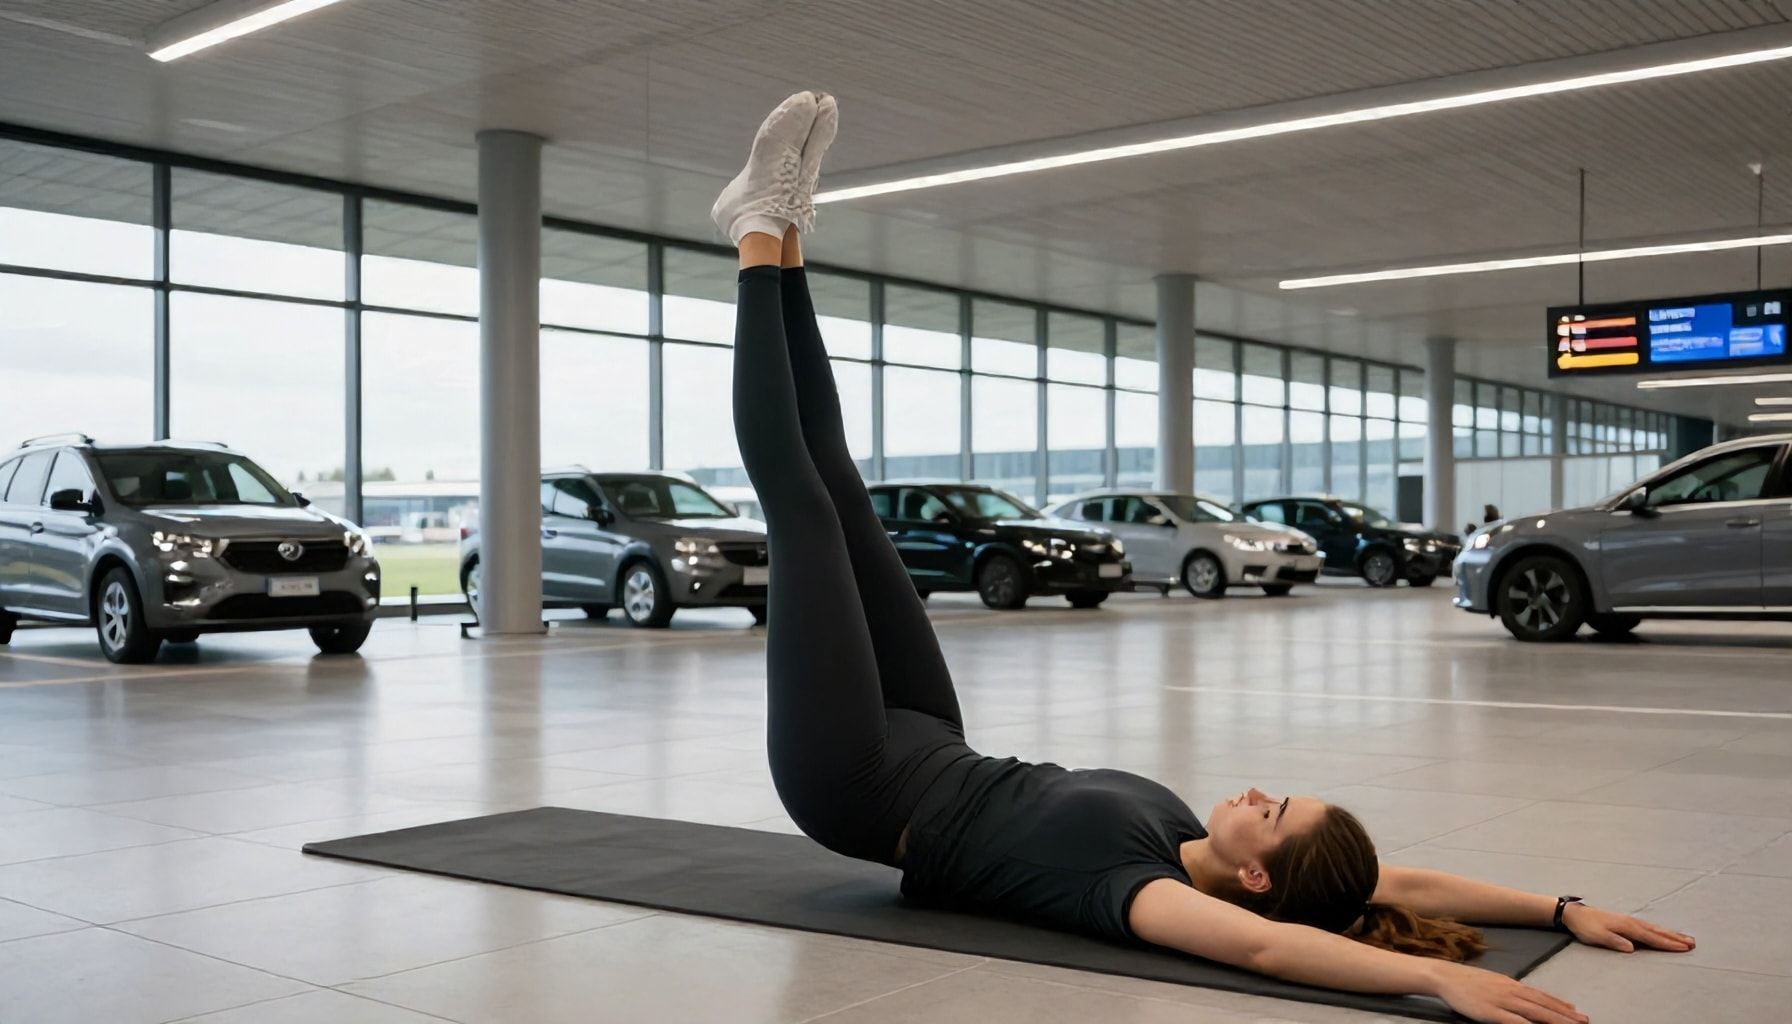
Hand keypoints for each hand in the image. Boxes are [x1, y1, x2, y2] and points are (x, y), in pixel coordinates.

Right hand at [1431, 962, 1586, 1023]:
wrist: (1445, 976)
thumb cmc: (1466, 981)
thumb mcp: (1492, 982)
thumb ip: (1509, 990)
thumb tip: (1525, 997)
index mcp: (1512, 984)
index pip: (1541, 996)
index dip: (1560, 1004)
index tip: (1576, 1012)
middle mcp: (1511, 991)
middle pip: (1543, 1005)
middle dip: (1565, 1015)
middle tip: (1584, 1021)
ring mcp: (1502, 1001)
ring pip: (1535, 1013)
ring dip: (1556, 1020)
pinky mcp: (1491, 1012)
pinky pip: (1514, 1022)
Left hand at [1562, 902, 1694, 952]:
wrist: (1574, 913)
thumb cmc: (1586, 927)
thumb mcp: (1598, 936)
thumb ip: (1615, 942)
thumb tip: (1632, 948)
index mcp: (1627, 927)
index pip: (1651, 937)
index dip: (1668, 943)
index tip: (1683, 948)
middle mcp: (1632, 922)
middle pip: (1658, 931)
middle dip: (1675, 938)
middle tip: (1693, 943)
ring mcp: (1630, 921)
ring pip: (1655, 928)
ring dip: (1671, 933)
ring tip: (1685, 938)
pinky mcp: (1626, 922)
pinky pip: (1648, 927)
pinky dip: (1660, 930)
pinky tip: (1663, 932)